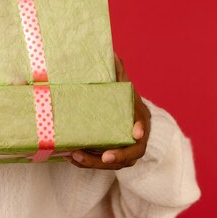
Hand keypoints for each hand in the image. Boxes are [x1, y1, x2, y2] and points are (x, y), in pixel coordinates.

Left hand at [68, 53, 150, 169]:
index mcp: (140, 119)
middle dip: (118, 156)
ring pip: (115, 163)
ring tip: (77, 156)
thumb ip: (118, 73)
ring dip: (95, 162)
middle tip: (104, 156)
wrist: (127, 118)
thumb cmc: (124, 102)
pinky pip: (101, 165)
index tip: (136, 132)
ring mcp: (125, 152)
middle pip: (132, 153)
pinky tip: (72, 158)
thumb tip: (111, 52)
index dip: (141, 129)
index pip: (144, 125)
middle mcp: (136, 139)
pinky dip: (87, 163)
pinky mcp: (112, 158)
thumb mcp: (123, 87)